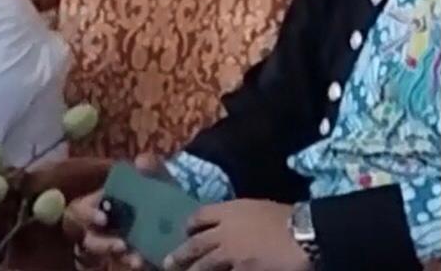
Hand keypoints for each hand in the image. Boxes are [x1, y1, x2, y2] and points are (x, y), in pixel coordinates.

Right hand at [68, 153, 172, 269]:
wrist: (184, 220)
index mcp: (103, 203)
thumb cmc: (161, 196)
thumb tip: (140, 162)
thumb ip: (152, 167)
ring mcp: (113, 245)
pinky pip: (120, 264)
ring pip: (103, 255)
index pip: (83, 209)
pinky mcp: (126, 259)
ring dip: (118, 257)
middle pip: (88, 237)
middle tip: (121, 245)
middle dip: (101, 243)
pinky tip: (144, 263)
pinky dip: (132, 263)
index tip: (102, 219)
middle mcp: (102, 227)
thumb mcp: (160, 180)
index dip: (88, 214)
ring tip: (135, 259)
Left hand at [164, 199, 310, 270]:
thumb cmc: (288, 218)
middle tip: (167, 263)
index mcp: (228, 211)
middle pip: (195, 245)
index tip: (187, 234)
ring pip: (204, 265)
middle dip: (180, 255)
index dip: (190, 227)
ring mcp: (231, 253)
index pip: (199, 217)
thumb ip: (240, 217)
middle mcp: (223, 232)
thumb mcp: (258, 208)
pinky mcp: (242, 270)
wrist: (306, 233)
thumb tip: (234, 225)